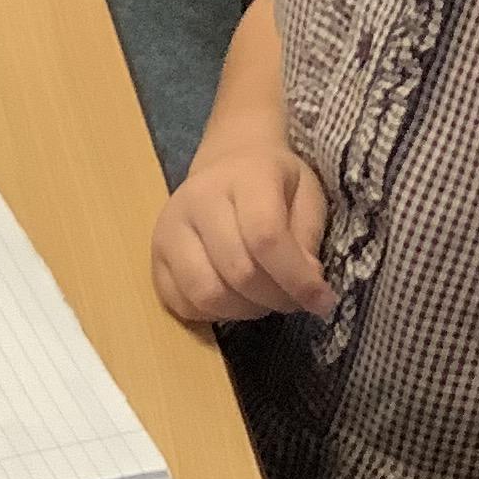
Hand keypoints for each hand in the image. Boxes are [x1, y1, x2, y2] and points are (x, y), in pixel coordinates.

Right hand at [151, 138, 333, 322]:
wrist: (228, 163)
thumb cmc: (274, 183)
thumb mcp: (307, 195)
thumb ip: (308, 240)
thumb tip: (306, 288)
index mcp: (244, 176)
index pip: (266, 238)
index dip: (297, 280)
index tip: (322, 302)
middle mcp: (198, 200)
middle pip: (238, 272)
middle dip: (275, 299)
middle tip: (292, 299)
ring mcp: (169, 229)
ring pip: (206, 294)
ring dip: (244, 311)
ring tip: (262, 299)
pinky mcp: (156, 256)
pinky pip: (182, 304)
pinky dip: (214, 314)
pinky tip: (234, 299)